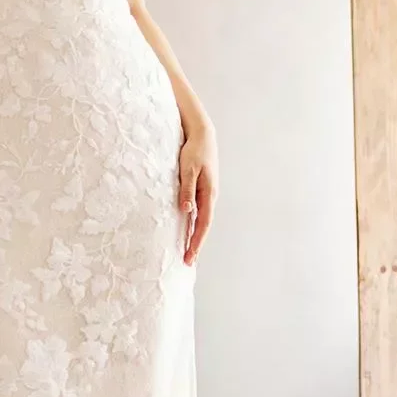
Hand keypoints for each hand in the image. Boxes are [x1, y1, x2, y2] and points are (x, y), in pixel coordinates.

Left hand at [178, 127, 217, 264]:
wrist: (202, 134)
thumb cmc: (194, 150)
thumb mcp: (188, 169)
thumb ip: (186, 189)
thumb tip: (186, 211)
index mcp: (208, 193)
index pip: (203, 224)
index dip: (197, 241)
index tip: (190, 256)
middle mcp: (209, 196)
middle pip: (203, 226)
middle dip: (196, 244)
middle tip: (187, 262)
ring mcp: (206, 193)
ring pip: (200, 220)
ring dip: (194, 236)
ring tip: (187, 251)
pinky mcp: (200, 189)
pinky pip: (197, 211)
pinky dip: (192, 223)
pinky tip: (187, 230)